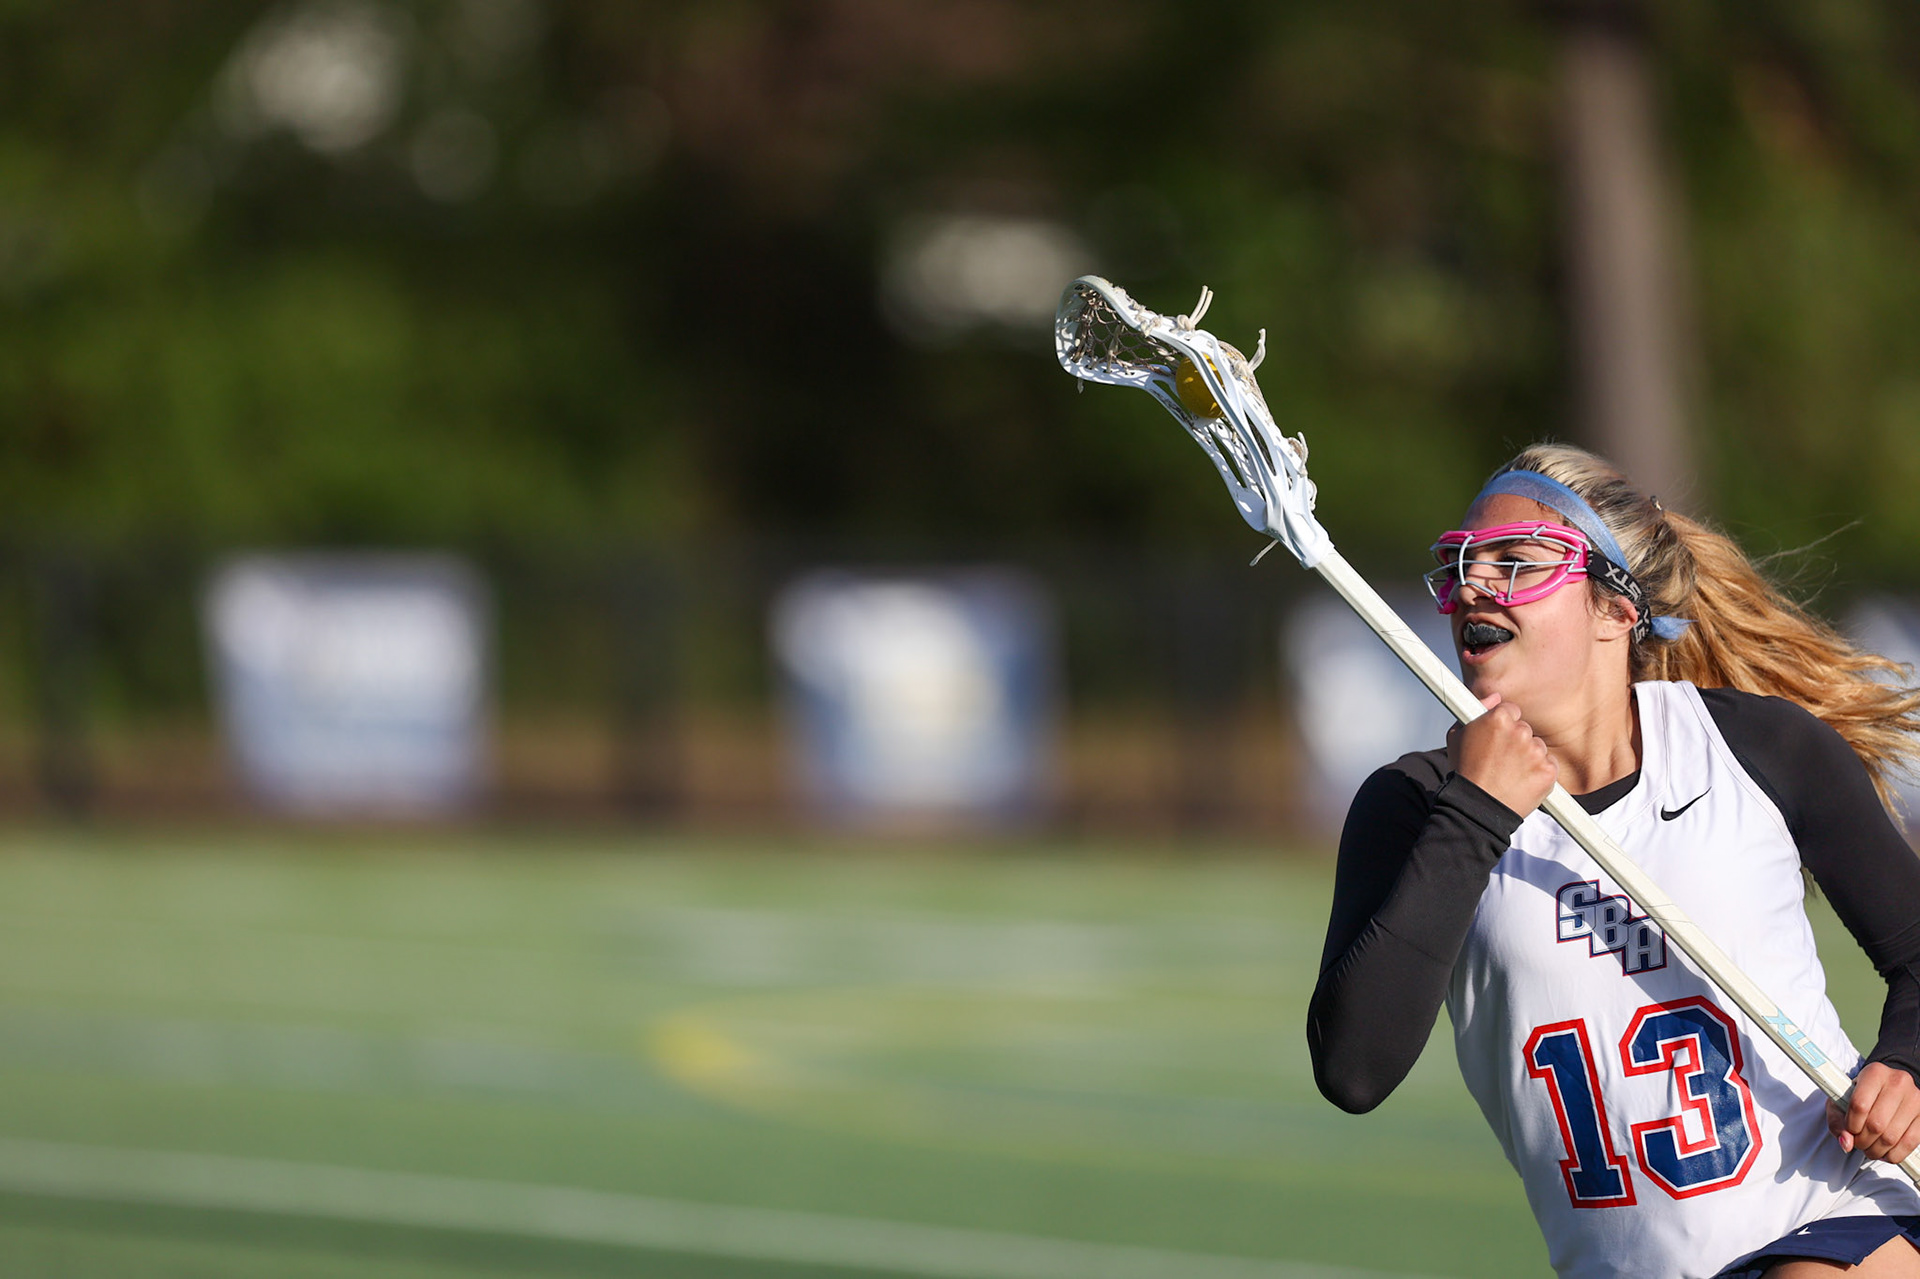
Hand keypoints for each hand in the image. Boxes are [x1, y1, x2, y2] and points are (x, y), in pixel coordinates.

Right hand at [1447, 694, 1556, 817]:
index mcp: (1498, 718)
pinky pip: (1549, 765)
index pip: (1511, 711)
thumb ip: (1476, 710)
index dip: (1503, 726)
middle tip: (1500, 760)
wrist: (1477, 807)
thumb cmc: (1465, 771)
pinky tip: (1521, 781)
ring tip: (1508, 773)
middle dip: (1515, 742)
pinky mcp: (1548, 771)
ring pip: (1537, 748)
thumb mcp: (1457, 735)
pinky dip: (1538, 773)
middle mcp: (1520, 731)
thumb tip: (1494, 698)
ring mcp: (1536, 752)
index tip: (1497, 739)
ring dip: (1527, 758)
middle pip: (1525, 729)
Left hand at [1829, 1062, 1919, 1163]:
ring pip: (1892, 1137)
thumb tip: (1846, 1143)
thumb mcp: (1841, 1101)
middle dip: (1863, 1141)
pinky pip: (1909, 1143)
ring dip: (1877, 1150)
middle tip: (1859, 1144)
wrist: (1890, 1088)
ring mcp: (1915, 1099)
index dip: (1851, 1125)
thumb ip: (1837, 1121)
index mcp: (1874, 1073)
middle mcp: (1897, 1082)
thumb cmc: (1862, 1095)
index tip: (1849, 1131)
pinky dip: (1894, 1154)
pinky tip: (1885, 1153)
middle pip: (1876, 1124)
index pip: (1859, 1105)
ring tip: (1870, 1149)